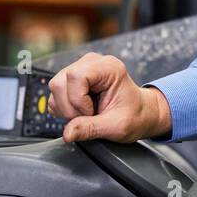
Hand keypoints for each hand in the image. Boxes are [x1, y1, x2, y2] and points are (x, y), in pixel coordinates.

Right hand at [47, 52, 171, 142]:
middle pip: (61, 81)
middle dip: (70, 107)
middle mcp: (92, 63)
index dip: (78, 100)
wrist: (140, 114)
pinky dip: (63, 108)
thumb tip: (67, 133)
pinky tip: (81, 112)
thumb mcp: (117, 126)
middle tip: (89, 118)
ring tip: (87, 115)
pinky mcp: (72, 80)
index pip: (76, 76)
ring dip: (66, 108)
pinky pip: (56, 94)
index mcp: (108, 68)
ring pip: (55, 87)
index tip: (92, 113)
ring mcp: (81, 69)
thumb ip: (90, 129)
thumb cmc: (136, 115)